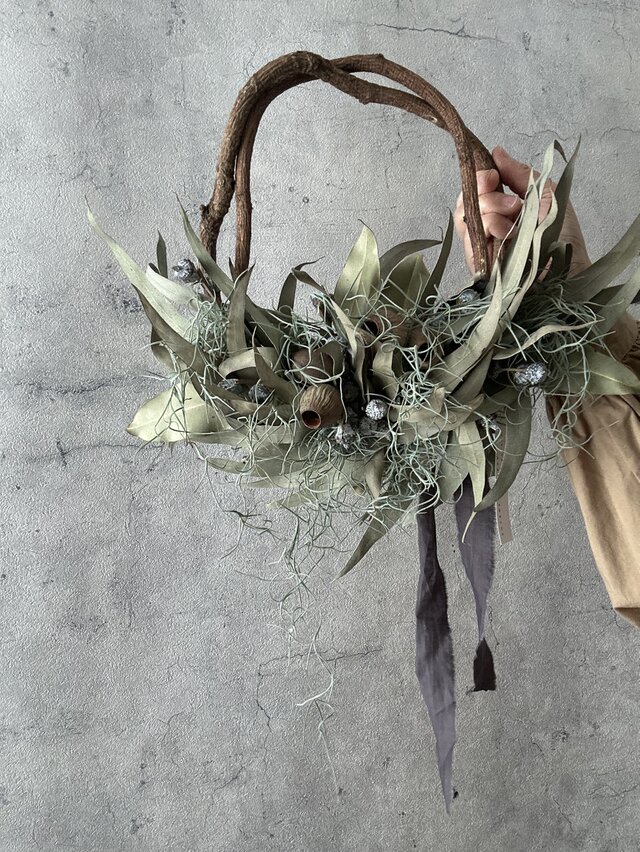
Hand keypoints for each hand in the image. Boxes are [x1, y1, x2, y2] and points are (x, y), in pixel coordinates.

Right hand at [453, 146, 590, 277]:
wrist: (570, 268)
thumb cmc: (563, 235)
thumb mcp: (545, 193)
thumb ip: (520, 174)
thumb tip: (497, 152)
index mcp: (501, 210)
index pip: (475, 191)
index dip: (478, 179)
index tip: (492, 175)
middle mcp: (488, 228)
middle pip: (465, 203)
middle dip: (483, 192)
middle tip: (511, 200)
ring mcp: (482, 248)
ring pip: (466, 219)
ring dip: (489, 209)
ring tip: (514, 215)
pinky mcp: (480, 267)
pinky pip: (469, 240)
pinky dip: (488, 228)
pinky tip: (508, 231)